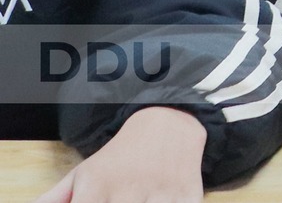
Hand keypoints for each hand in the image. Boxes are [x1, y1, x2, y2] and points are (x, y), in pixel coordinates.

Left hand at [33, 104, 206, 202]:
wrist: (169, 123)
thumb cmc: (120, 156)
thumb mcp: (83, 172)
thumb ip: (55, 198)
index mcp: (96, 189)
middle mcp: (128, 192)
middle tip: (120, 201)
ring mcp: (161, 195)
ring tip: (138, 199)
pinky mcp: (188, 196)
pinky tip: (159, 199)